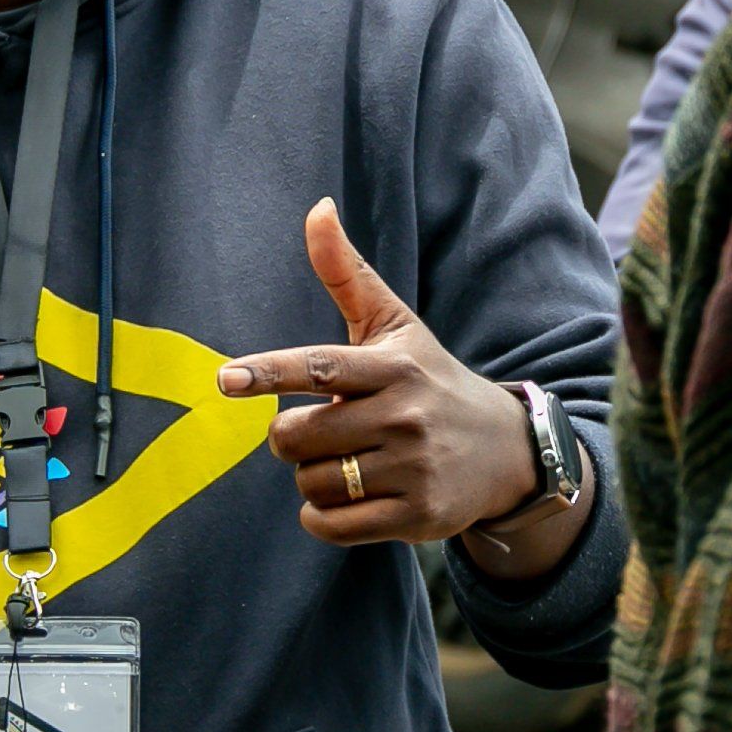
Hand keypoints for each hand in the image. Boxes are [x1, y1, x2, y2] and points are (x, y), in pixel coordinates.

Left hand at [217, 198, 583, 562]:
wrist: (506, 451)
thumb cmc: (432, 382)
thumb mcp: (396, 326)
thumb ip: (347, 275)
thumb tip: (318, 208)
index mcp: (392, 368)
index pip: (318, 368)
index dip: (268, 373)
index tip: (226, 379)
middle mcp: (404, 417)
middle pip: (296, 437)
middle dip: (292, 437)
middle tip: (323, 430)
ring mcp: (413, 470)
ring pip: (311, 484)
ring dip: (313, 477)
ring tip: (348, 462)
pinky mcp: (417, 516)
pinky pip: (330, 524)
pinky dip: (322, 517)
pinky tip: (346, 497)